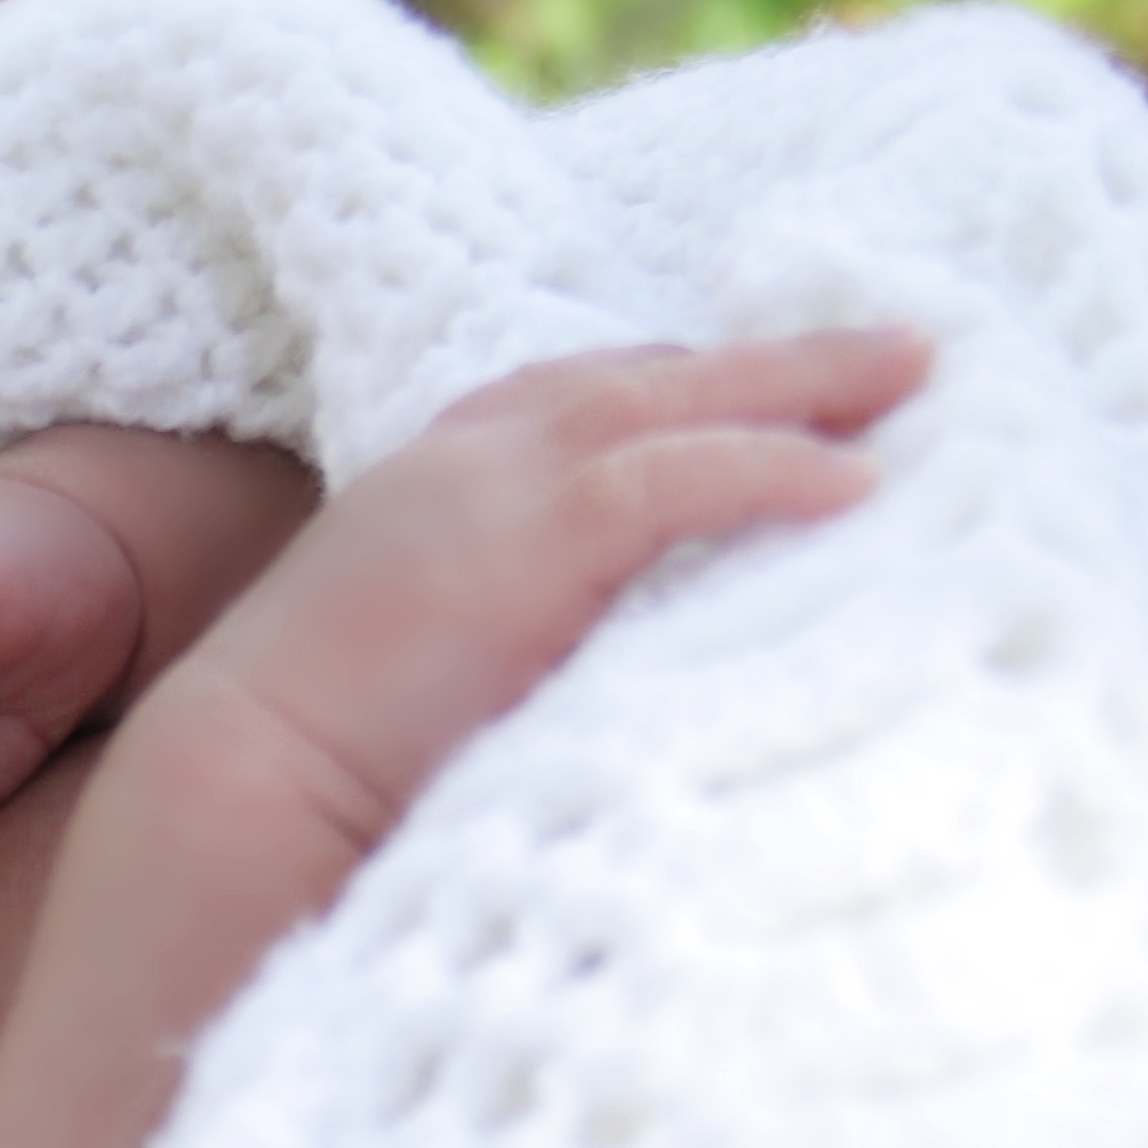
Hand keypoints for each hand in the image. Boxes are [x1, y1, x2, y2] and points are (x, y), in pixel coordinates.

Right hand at [167, 326, 929, 870]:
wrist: (231, 798)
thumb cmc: (314, 778)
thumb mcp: (432, 671)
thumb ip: (521, 639)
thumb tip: (621, 674)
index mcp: (434, 483)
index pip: (577, 396)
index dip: (685, 385)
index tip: (776, 387)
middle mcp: (465, 460)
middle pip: (645, 374)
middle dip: (773, 358)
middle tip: (898, 348)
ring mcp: (491, 487)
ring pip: (674, 397)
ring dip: (803, 380)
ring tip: (916, 376)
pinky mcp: (526, 538)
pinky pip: (677, 475)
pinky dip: (774, 467)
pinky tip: (859, 481)